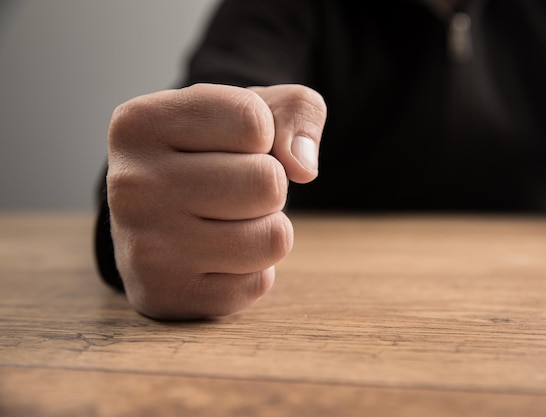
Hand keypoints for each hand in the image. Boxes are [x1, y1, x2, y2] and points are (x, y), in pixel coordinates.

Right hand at [106, 83, 325, 318]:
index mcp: (139, 123)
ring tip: (229, 220)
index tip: (233, 144)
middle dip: (270, 185)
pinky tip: (217, 255)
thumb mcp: (255, 109)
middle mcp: (130, 184)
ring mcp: (144, 246)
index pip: (253, 121)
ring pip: (273, 237)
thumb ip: (296, 110)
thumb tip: (303, 167)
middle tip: (235, 190)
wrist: (160, 219)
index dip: (264, 134)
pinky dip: (252, 269)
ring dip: (267, 228)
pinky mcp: (166, 295)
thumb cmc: (213, 155)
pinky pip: (258, 282)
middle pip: (269, 182)